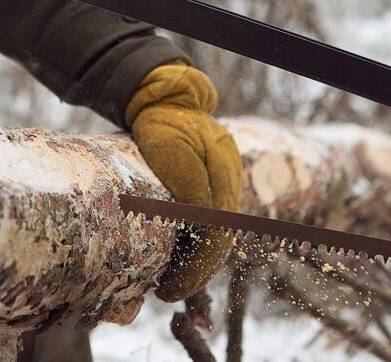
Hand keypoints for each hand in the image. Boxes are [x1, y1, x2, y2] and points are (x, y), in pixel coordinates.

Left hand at [126, 62, 241, 301]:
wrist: (164, 97)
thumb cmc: (160, 123)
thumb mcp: (170, 152)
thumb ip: (190, 190)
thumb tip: (200, 233)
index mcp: (222, 171)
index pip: (216, 234)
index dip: (194, 267)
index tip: (168, 287)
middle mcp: (229, 178)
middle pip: (221, 239)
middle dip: (197, 272)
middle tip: (168, 292)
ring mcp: (226, 179)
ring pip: (220, 233)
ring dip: (201, 263)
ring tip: (176, 282)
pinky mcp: (217, 180)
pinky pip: (215, 220)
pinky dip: (202, 244)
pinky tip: (186, 260)